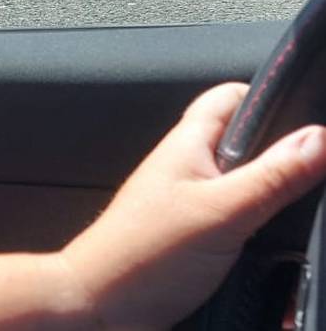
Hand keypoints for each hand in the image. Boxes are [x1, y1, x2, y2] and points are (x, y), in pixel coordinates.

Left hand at [60, 82, 325, 330]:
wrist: (102, 311)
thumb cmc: (139, 255)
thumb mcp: (221, 212)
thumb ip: (271, 176)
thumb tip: (318, 139)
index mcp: (190, 143)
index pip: (233, 97)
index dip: (270, 99)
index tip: (310, 119)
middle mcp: (193, 170)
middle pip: (251, 152)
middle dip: (285, 169)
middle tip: (314, 186)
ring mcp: (196, 209)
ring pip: (254, 199)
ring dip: (279, 219)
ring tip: (296, 235)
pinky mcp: (200, 246)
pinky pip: (246, 239)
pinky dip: (267, 253)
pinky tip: (280, 269)